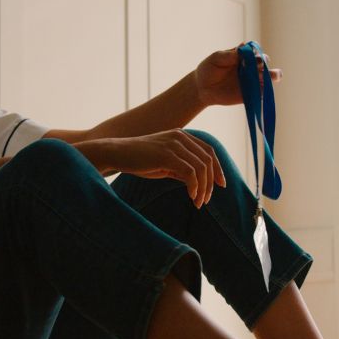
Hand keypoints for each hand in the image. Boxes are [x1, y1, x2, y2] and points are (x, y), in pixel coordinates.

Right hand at [102, 130, 226, 206]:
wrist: (116, 154)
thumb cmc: (138, 160)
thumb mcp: (164, 163)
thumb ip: (181, 168)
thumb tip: (196, 182)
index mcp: (182, 136)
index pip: (208, 151)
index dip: (218, 168)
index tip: (221, 185)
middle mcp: (181, 137)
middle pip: (208, 160)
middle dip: (211, 182)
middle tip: (206, 200)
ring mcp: (174, 145)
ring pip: (201, 167)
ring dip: (203, 188)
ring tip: (198, 203)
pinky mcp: (167, 155)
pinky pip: (190, 173)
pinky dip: (194, 187)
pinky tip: (191, 197)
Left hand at [193, 43, 282, 107]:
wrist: (202, 88)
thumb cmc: (209, 69)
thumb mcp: (217, 58)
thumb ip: (230, 54)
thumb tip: (244, 46)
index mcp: (243, 56)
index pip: (256, 52)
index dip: (257, 53)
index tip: (253, 56)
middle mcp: (250, 67)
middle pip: (265, 63)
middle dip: (265, 63)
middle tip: (259, 66)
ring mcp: (251, 81)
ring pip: (269, 78)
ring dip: (273, 76)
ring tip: (272, 76)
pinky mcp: (249, 94)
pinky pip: (261, 94)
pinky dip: (264, 92)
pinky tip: (261, 90)